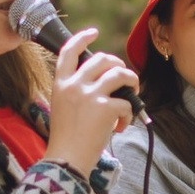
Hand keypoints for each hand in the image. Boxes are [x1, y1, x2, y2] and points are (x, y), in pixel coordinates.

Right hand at [47, 27, 136, 177]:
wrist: (67, 160)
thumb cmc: (67, 139)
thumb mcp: (64, 107)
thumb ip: (77, 90)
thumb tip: (105, 81)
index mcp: (61, 84)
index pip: (69, 51)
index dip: (83, 38)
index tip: (94, 33)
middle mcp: (74, 85)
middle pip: (102, 59)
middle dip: (119, 65)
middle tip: (125, 80)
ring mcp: (90, 95)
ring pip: (120, 74)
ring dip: (132, 82)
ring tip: (134, 96)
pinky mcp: (105, 108)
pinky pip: (127, 102)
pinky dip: (129, 114)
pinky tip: (121, 126)